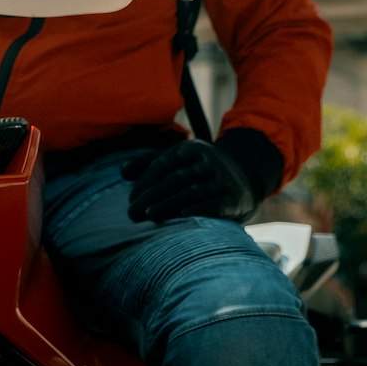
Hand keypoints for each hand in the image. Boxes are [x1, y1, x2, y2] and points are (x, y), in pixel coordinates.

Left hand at [123, 140, 257, 222]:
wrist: (244, 178)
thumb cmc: (198, 171)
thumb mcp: (177, 160)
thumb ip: (148, 163)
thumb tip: (122, 171)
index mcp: (190, 149)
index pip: (163, 164)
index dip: (145, 182)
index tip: (131, 199)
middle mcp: (207, 161)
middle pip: (175, 179)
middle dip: (151, 196)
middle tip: (133, 213)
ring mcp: (221, 179)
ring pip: (192, 191)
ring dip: (169, 204)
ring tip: (150, 215)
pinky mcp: (232, 197)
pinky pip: (215, 203)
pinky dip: (199, 209)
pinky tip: (183, 216)